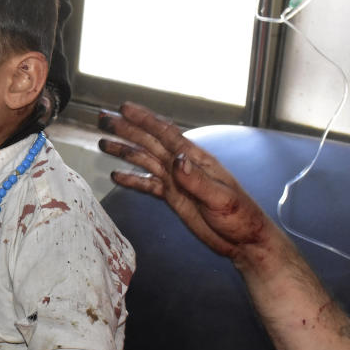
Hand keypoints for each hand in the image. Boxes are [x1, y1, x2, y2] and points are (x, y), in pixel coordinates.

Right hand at [97, 101, 276, 259]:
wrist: (246, 242)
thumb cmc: (241, 218)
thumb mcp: (221, 199)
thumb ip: (197, 180)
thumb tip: (177, 159)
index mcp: (196, 160)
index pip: (166, 134)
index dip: (146, 120)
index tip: (125, 108)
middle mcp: (183, 166)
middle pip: (150, 142)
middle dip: (127, 129)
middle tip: (103, 118)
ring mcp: (177, 181)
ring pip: (145, 160)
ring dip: (125, 150)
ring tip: (103, 142)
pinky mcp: (173, 197)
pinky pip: (148, 185)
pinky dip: (132, 180)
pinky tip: (117, 176)